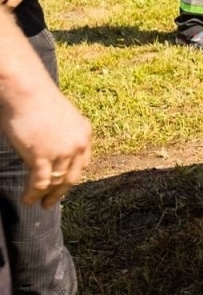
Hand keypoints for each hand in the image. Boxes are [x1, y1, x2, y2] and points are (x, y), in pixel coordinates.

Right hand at [3, 77, 90, 208]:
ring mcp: (62, 151)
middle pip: (73, 176)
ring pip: (57, 182)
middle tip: (51, 202)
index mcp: (84, 133)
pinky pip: (41, 182)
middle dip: (62, 192)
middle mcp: (78, 144)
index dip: (72, 176)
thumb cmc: (35, 99)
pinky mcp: (43, 156)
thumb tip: (47, 148)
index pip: (82, 163)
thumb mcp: (58, 119)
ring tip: (38, 203)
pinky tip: (28, 200)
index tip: (63, 185)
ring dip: (47, 196)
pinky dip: (34, 194)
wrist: (27, 90)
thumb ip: (58, 135)